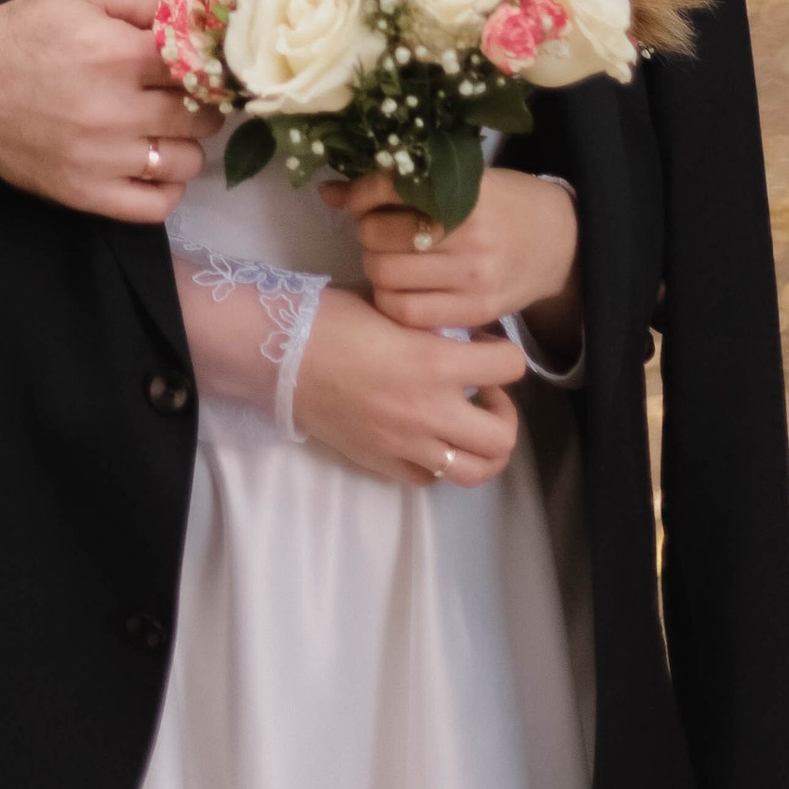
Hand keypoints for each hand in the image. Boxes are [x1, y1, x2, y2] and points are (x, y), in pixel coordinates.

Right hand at [0, 0, 219, 223]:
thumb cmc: (23, 35)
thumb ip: (145, 0)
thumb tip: (199, 7)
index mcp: (117, 54)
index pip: (201, 64)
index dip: (211, 63)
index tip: (209, 64)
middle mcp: (115, 110)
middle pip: (201, 116)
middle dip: (203, 103)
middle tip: (185, 96)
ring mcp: (101, 158)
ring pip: (187, 163)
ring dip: (186, 145)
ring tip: (165, 130)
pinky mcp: (84, 194)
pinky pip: (155, 207)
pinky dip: (166, 189)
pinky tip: (154, 166)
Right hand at [288, 287, 526, 485]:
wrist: (278, 355)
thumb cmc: (332, 318)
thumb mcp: (395, 308)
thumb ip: (434, 326)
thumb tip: (461, 336)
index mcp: (435, 362)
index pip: (510, 367)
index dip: (504, 354)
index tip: (483, 347)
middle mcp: (429, 411)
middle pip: (502, 437)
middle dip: (503, 412)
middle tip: (482, 391)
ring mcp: (406, 444)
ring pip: (474, 472)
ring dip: (481, 448)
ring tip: (463, 422)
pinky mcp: (381, 462)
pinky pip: (429, 479)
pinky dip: (439, 462)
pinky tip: (427, 436)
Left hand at [330, 166, 579, 351]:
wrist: (560, 244)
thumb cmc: (504, 204)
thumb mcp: (463, 181)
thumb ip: (401, 185)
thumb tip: (329, 192)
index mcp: (466, 191)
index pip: (389, 188)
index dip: (361, 194)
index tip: (359, 199)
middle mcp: (470, 234)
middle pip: (380, 236)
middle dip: (366, 232)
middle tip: (377, 230)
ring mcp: (474, 277)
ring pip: (387, 277)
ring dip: (375, 267)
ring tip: (388, 259)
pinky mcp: (477, 311)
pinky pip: (409, 314)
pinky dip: (390, 301)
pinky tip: (399, 288)